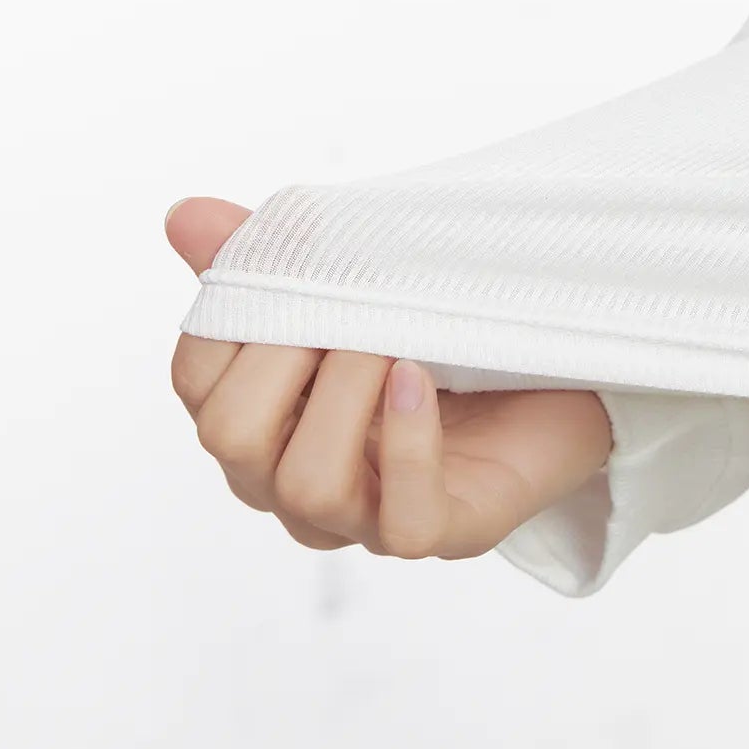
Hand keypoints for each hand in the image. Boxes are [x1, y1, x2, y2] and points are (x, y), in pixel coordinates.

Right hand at [166, 198, 613, 557]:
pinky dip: (407, 445)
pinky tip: (419, 378)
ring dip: (346, 395)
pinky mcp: (442, 532)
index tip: (294, 269)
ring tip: (392, 342)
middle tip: (347, 306)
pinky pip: (402, 523)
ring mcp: (365, 519)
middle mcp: (293, 483)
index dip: (232, 319)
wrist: (563, 368)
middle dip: (284, 355)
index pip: (197, 383)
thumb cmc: (442, 333)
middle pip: (230, 438)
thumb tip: (185, 215)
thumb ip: (270, 259)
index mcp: (262, 421)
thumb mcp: (355, 285)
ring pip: (306, 485)